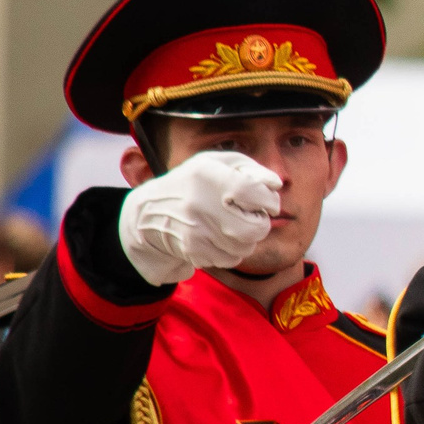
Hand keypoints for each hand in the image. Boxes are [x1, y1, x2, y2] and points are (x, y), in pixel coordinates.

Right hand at [119, 150, 279, 285]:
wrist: (148, 213)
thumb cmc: (193, 183)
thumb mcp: (217, 163)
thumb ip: (251, 169)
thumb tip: (276, 185)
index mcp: (207, 174)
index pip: (253, 192)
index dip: (268, 200)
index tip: (266, 202)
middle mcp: (199, 202)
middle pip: (256, 228)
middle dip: (260, 224)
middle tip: (251, 217)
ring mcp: (194, 229)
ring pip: (246, 247)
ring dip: (246, 240)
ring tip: (231, 226)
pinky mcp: (192, 251)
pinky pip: (230, 259)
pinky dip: (231, 251)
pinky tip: (217, 237)